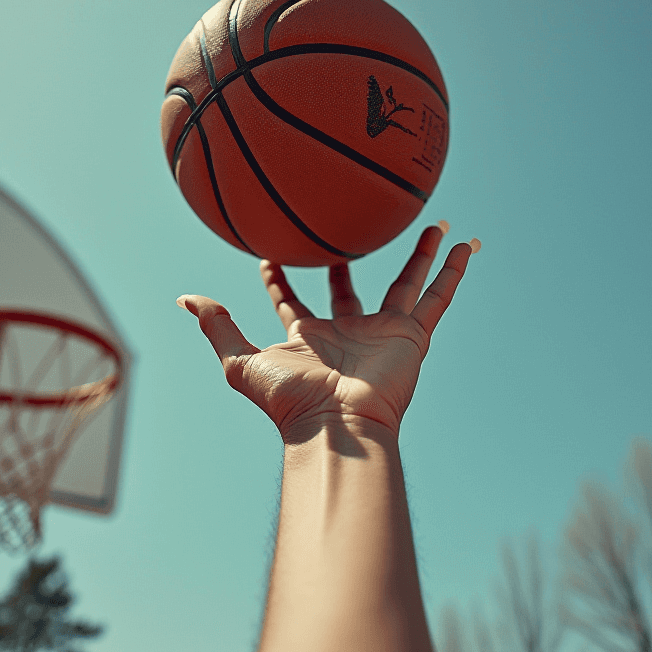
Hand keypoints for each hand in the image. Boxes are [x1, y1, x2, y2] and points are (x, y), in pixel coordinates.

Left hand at [177, 225, 477, 442]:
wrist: (337, 426)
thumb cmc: (290, 401)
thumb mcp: (241, 361)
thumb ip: (218, 327)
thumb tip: (185, 298)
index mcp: (308, 337)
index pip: (292, 302)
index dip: (281, 279)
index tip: (272, 251)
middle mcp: (347, 332)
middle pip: (348, 289)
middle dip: (344, 264)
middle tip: (344, 232)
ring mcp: (383, 332)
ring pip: (406, 283)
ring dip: (420, 255)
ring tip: (433, 225)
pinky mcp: (412, 335)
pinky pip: (438, 297)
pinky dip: (454, 272)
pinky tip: (466, 245)